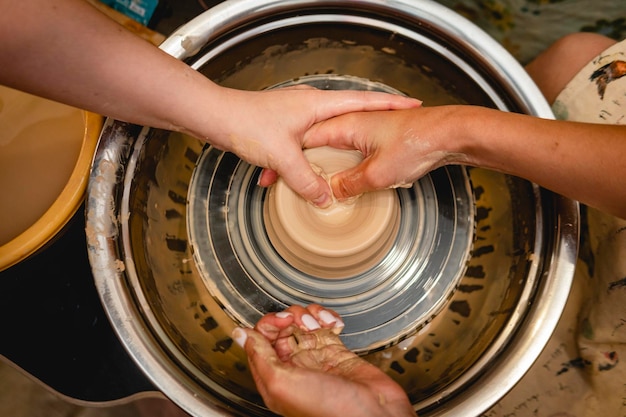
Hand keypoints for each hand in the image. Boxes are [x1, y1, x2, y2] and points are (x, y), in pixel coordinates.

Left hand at [201, 87, 420, 206]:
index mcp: (317, 104)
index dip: (388, 105)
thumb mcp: (282, 157)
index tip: (411, 106)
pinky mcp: (284, 125)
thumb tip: (325, 199)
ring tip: (358, 158)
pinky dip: (315, 155)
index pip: (362, 102)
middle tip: (391, 135)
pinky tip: (311, 171)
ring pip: (327, 132)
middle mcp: (310, 105)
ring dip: (339, 146)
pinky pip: (309, 141)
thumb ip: (306, 180)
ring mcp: (297, 114)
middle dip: (369, 125)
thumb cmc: (245, 124)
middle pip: (349, 115)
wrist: (214, 116)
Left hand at [232, 304, 416, 416]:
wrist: (373, 415)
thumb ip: (259, 356)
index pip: (260, 339)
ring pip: (303, 322)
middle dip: (291, 317)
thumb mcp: (282, 384)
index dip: (269, 324)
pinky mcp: (337, 352)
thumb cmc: (330, 411)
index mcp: (275, 378)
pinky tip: (335, 324)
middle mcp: (294, 367)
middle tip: (301, 322)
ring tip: (321, 325)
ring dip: (311, 316)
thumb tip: (240, 334)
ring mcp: (316, 358)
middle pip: (281, 328)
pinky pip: (326, 325)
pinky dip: (329, 318)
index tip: (282, 321)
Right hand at [299, 107, 463, 199]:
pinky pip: (357, 151)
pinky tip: (354, 179)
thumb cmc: (417, 143)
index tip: (291, 177)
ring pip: (340, 148)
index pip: (308, 139)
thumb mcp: (377, 174)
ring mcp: (369, 129)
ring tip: (328, 185)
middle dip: (313, 164)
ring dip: (333, 165)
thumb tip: (332, 192)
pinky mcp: (382, 137)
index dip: (297, 159)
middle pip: (322, 143)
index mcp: (346, 125)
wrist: (450, 134)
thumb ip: (349, 185)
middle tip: (306, 184)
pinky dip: (351, 164)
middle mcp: (354, 122)